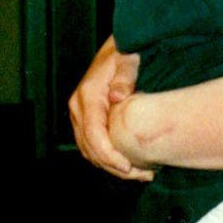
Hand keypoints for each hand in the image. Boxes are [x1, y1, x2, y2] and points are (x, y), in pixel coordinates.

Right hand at [68, 35, 152, 181]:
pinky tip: (130, 162)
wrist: (118, 46)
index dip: (109, 155)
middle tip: (143, 175)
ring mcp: (81, 114)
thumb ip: (124, 77)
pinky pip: (93, 144)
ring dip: (112, 165)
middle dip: (114, 166)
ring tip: (140, 174)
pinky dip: (109, 157)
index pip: (94, 135)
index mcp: (88, 96)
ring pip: (90, 150)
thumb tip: (118, 97)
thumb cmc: (126, 52)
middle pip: (91, 148)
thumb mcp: (128, 59)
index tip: (128, 167)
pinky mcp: (88, 118)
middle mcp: (79, 108)